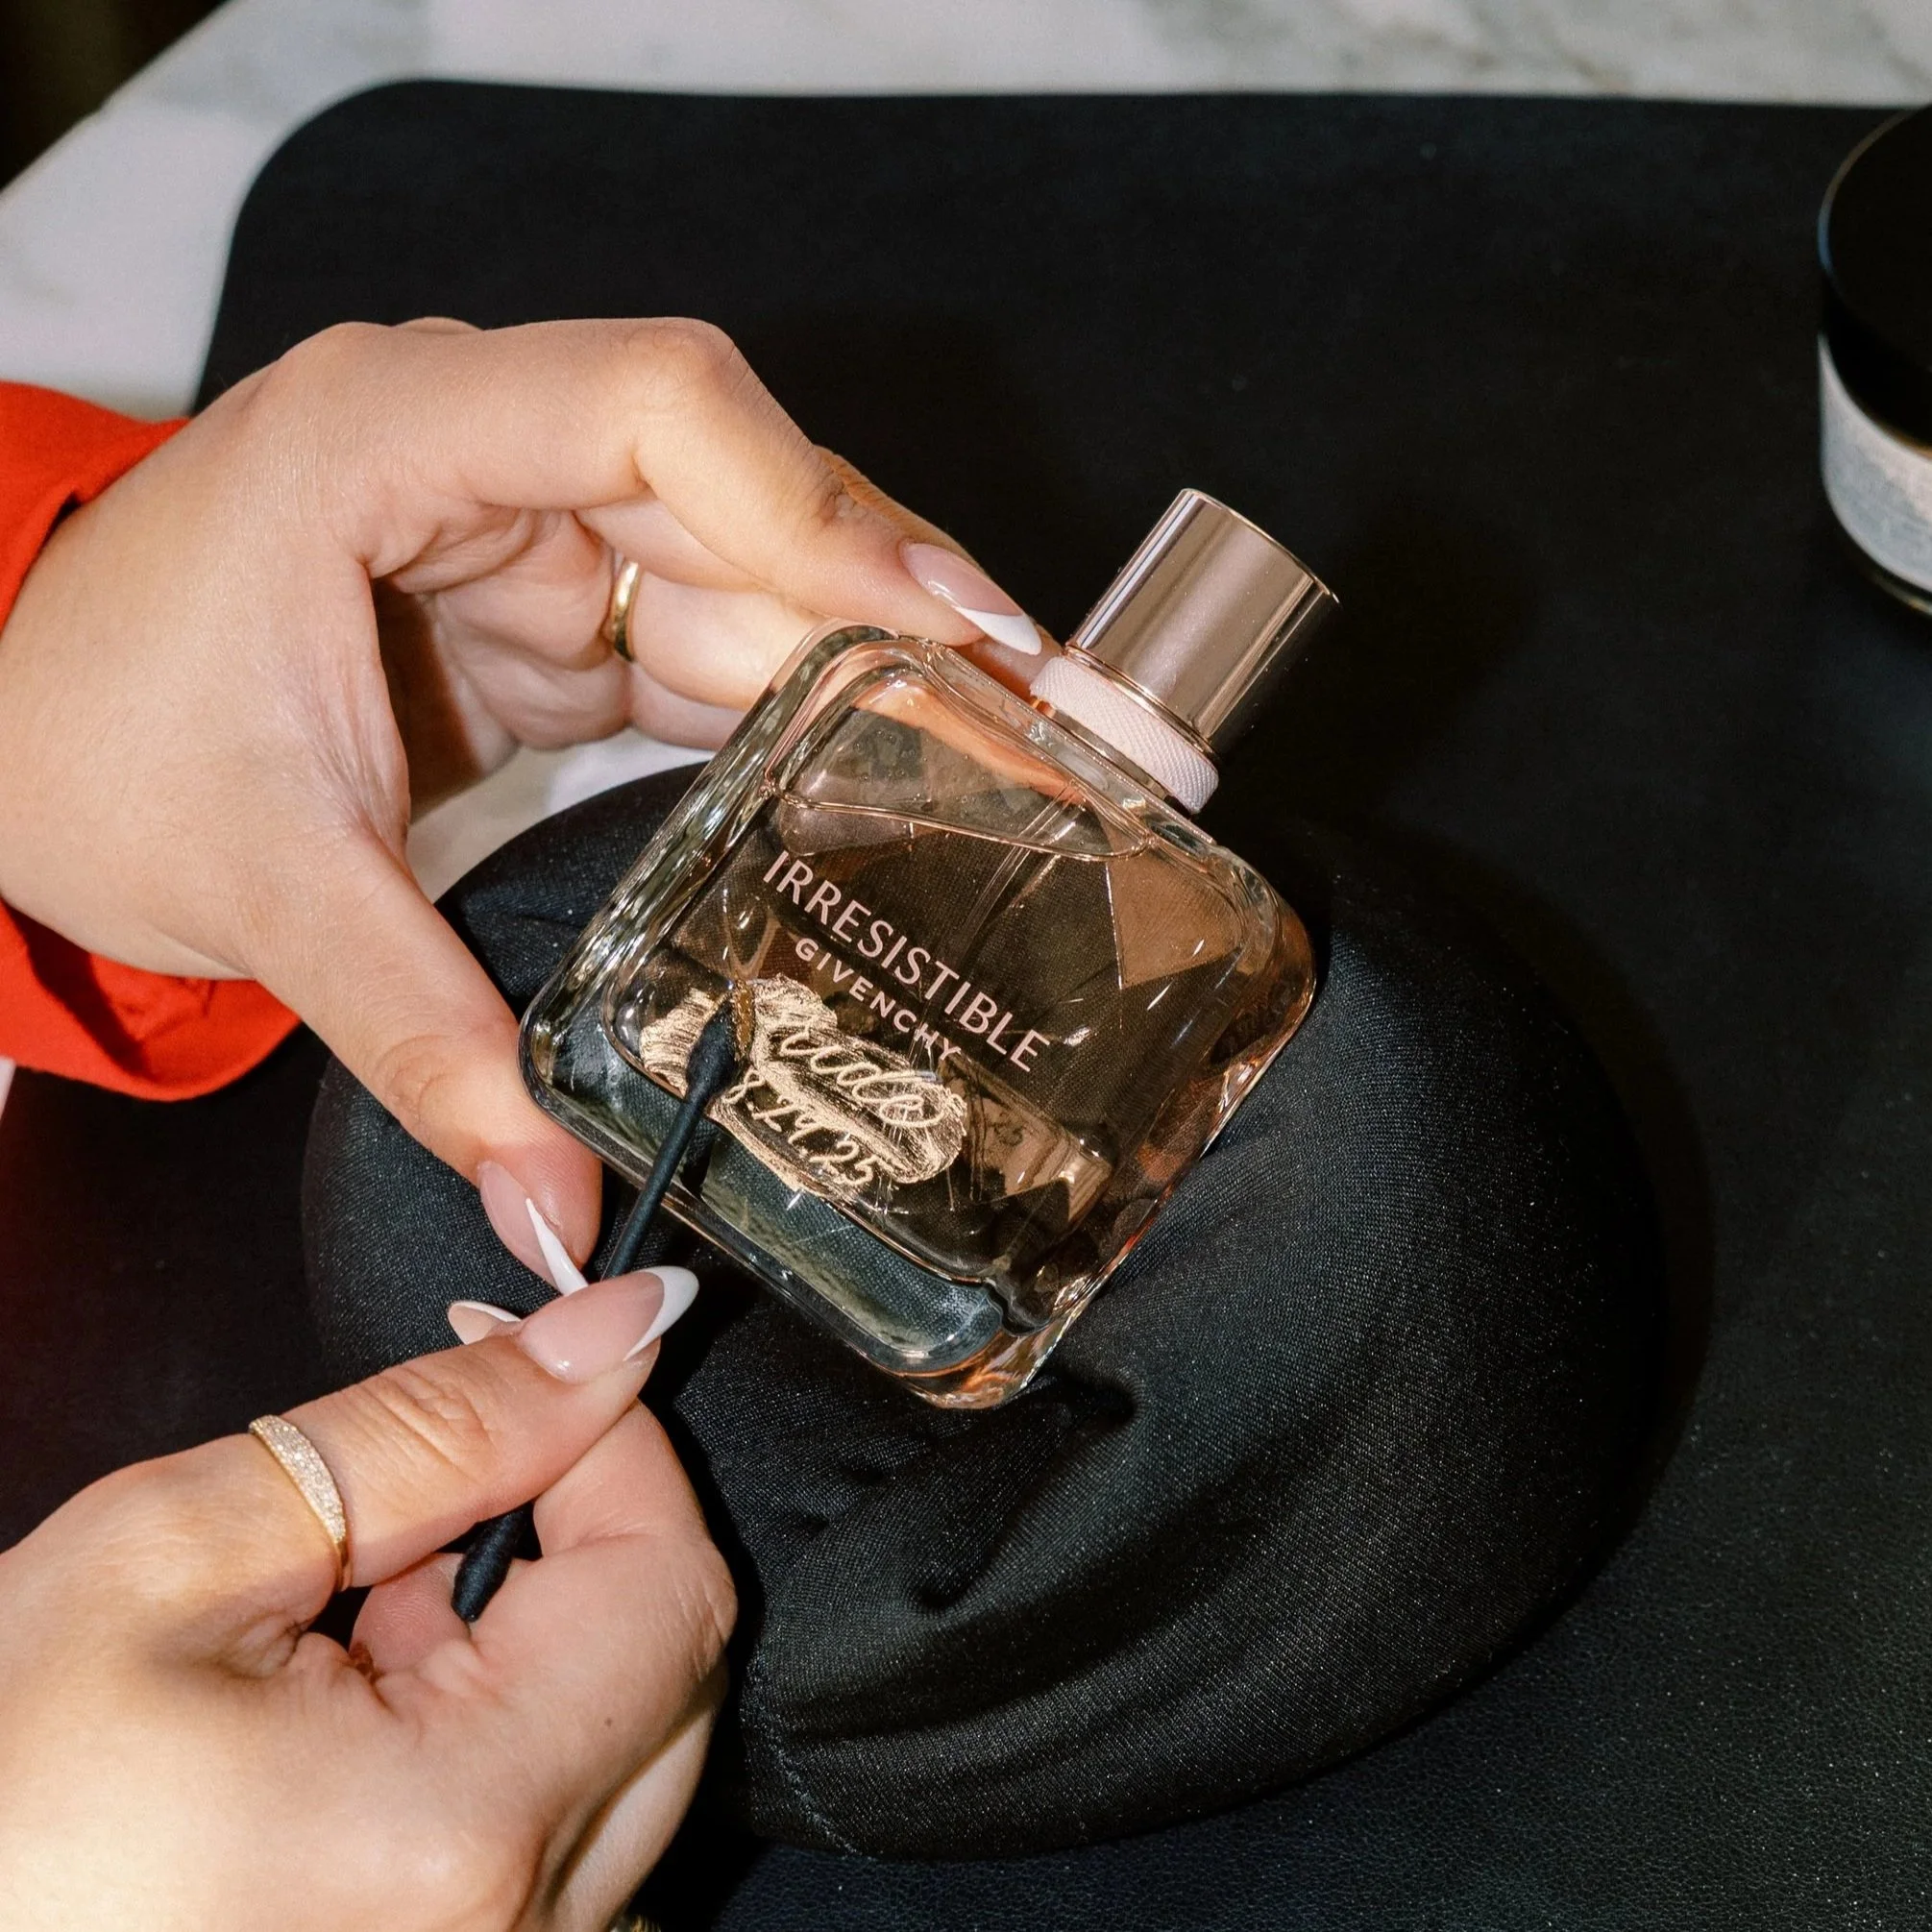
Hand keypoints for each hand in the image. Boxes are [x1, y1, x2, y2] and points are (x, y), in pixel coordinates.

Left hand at [0, 318, 1038, 1276]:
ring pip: (760, 573)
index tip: (951, 624)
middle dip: (920, 614)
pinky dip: (816, 719)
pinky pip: (717, 645)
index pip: (656, 406)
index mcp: (392, 438)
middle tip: (1083, 727)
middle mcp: (485, 451)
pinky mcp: (555, 612)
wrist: (9, 747)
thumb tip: (556, 1212)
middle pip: (754, 494)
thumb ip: (423, 1041)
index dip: (823, 507)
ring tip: (1047, 767)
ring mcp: (530, 529)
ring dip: (895, 677)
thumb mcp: (263, 888)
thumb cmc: (84, 753)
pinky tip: (916, 785)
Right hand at [0, 1271, 730, 1929]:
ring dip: (530, 1636)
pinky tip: (366, 1708)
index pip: (669, 1576)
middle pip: (667, 1662)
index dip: (613, 1438)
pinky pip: (563, 1817)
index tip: (540, 1367)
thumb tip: (607, 1332)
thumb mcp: (179, 1556)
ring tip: (357, 1624)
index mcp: (464, 1830)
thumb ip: (434, 1429)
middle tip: (421, 1506)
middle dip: (574, 1537)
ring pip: (626, 1734)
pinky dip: (499, 1726)